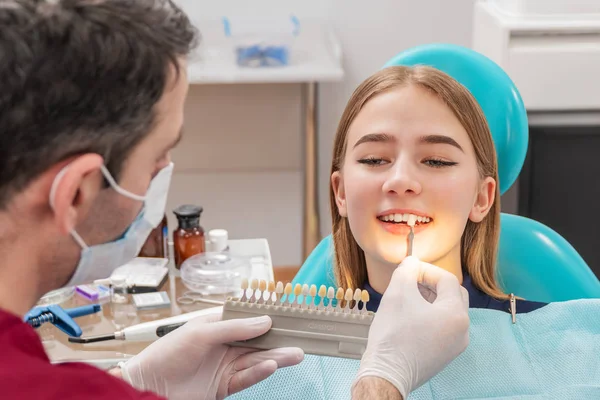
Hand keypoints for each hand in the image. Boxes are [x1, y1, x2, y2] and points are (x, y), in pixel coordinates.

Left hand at [120, 307, 303, 399]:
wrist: (148, 386)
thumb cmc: (166, 354)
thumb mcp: (200, 333)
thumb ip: (234, 328)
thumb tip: (264, 321)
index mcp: (217, 326)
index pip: (248, 320)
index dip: (268, 318)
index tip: (289, 317)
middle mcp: (223, 346)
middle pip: (256, 342)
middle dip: (278, 341)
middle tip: (300, 339)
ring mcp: (224, 367)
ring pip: (256, 360)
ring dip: (275, 357)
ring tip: (295, 354)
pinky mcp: (223, 387)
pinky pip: (246, 378)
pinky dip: (259, 372)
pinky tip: (271, 365)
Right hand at [353, 256, 469, 398]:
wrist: (387, 373)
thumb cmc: (393, 335)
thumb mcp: (397, 293)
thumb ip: (407, 270)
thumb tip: (411, 262)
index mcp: (456, 314)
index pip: (447, 279)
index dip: (426, 270)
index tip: (409, 269)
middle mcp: (462, 330)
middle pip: (453, 294)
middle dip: (432, 284)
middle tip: (412, 281)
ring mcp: (455, 344)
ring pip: (448, 311)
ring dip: (431, 299)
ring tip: (408, 298)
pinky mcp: (445, 354)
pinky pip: (443, 327)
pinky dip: (430, 316)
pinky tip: (410, 316)